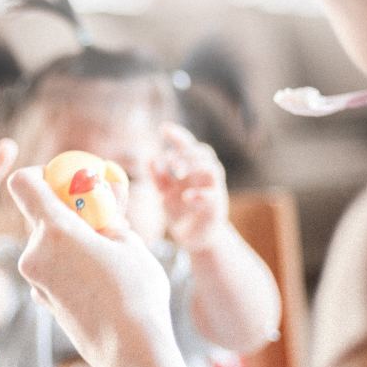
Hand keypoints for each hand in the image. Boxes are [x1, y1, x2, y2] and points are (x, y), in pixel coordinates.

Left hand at [6, 168, 191, 366]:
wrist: (130, 351)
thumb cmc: (136, 294)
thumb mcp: (130, 243)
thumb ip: (109, 215)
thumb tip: (105, 196)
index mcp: (56, 231)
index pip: (23, 183)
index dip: (41, 174)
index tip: (66, 181)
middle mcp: (35, 253)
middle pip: (38, 214)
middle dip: (66, 210)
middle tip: (98, 215)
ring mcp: (35, 280)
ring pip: (46, 243)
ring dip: (70, 239)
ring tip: (106, 251)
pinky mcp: (41, 300)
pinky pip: (50, 268)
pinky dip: (68, 263)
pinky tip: (98, 277)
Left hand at [152, 123, 229, 250]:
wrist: (196, 238)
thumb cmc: (181, 212)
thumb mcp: (165, 193)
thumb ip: (158, 178)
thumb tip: (150, 158)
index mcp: (193, 169)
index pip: (189, 146)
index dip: (178, 136)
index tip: (163, 129)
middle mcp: (205, 176)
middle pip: (203, 153)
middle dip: (186, 152)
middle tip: (169, 160)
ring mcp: (213, 190)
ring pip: (213, 169)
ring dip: (195, 167)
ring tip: (177, 173)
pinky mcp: (216, 208)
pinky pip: (212, 196)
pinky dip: (199, 194)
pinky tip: (186, 196)